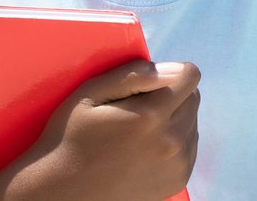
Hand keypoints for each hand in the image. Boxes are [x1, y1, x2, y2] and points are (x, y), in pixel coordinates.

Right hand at [0, 59, 199, 200]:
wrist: (63, 193)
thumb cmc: (71, 138)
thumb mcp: (90, 95)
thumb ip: (133, 75)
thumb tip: (171, 68)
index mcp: (151, 115)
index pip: (190, 76)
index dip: (171, 72)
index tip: (150, 83)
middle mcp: (171, 142)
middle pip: (193, 98)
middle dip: (172, 94)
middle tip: (138, 107)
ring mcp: (177, 165)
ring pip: (192, 123)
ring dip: (174, 119)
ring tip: (139, 130)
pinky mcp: (177, 181)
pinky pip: (189, 147)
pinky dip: (174, 142)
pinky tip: (146, 147)